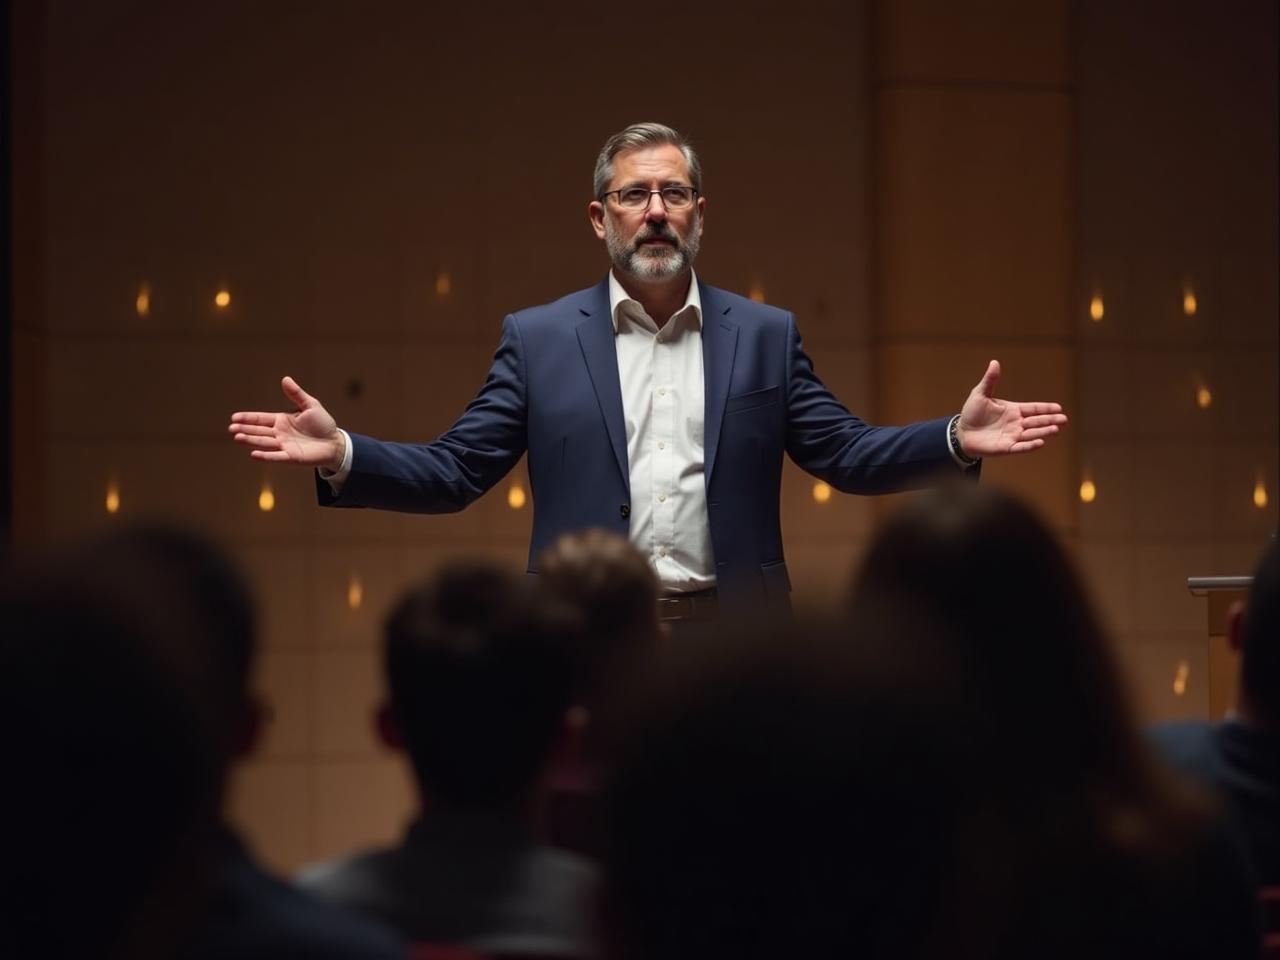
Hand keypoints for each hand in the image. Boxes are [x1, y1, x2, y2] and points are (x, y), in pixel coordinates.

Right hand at [228, 377, 345, 470]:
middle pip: (258, 431)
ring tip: (237, 437)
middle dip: (244, 429)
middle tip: (231, 429)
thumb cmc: (323, 424)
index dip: (248, 418)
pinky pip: (276, 456)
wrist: (335, 442)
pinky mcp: (292, 457)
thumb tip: (285, 379)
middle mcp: (280, 433)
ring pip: (264, 442)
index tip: (234, 417)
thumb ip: (297, 394)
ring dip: (251, 441)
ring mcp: (284, 445)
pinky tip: (253, 454)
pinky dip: (265, 456)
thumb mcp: (311, 405)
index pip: (261, 419)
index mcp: (282, 420)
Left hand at [957, 360, 1066, 457]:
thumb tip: (994, 362)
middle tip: (1064, 420)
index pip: (1033, 409)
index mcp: (1013, 410)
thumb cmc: (972, 413)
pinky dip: (1030, 446)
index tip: (1058, 408)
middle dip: (1050, 420)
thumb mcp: (980, 394)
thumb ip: (990, 380)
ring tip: (1056, 429)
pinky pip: (1020, 447)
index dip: (1046, 408)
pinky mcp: (1006, 448)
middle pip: (1036, 421)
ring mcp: (1012, 436)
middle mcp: (1016, 423)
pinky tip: (1040, 443)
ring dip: (1044, 432)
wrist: (961, 432)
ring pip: (1032, 434)